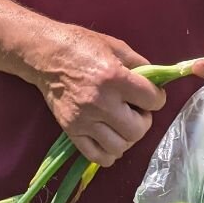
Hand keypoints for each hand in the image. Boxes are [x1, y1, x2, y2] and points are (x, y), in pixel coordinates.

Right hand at [34, 25, 166, 166]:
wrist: (46, 55)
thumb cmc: (81, 46)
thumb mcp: (115, 46)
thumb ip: (140, 64)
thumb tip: (157, 83)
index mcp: (114, 77)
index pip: (152, 100)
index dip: (157, 97)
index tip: (151, 95)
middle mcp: (101, 102)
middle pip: (138, 129)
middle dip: (144, 120)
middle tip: (136, 110)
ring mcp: (84, 119)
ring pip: (119, 147)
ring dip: (127, 137)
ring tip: (122, 123)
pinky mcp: (71, 130)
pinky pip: (96, 156)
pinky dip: (108, 153)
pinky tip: (109, 138)